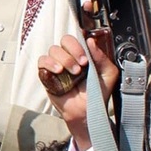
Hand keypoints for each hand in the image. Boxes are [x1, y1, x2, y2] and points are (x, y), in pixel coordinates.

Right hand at [37, 30, 117, 150]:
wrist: (88, 112)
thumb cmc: (97, 94)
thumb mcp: (108, 74)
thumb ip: (102, 57)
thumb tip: (91, 42)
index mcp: (82, 55)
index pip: (77, 38)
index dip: (80, 45)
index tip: (86, 59)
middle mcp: (69, 57)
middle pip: (64, 41)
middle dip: (73, 51)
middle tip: (81, 66)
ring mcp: (57, 65)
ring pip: (53, 50)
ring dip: (64, 59)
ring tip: (73, 73)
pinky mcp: (47, 75)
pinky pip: (42, 61)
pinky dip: (49, 63)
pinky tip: (58, 71)